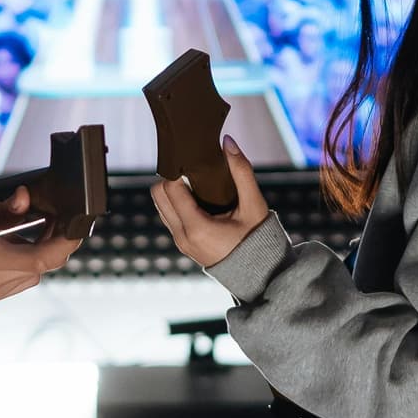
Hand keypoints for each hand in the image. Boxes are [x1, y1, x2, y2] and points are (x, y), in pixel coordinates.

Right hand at [0, 190, 70, 313]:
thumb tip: (24, 201)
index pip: (45, 256)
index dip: (68, 239)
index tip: (75, 222)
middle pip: (43, 265)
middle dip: (53, 240)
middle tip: (49, 214)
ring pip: (31, 275)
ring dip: (36, 252)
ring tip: (25, 226)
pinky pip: (14, 282)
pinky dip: (19, 262)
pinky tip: (4, 243)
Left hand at [150, 138, 270, 269]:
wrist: (259, 275)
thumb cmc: (258, 240)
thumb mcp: (254, 205)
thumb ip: (242, 171)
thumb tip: (228, 142)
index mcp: (196, 228)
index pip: (170, 188)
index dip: (177, 169)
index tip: (190, 159)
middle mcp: (182, 237)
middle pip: (158, 195)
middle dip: (171, 179)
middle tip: (191, 170)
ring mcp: (180, 243)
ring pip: (161, 206)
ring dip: (172, 192)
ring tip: (195, 182)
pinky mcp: (182, 244)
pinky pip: (169, 217)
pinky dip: (177, 204)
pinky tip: (196, 197)